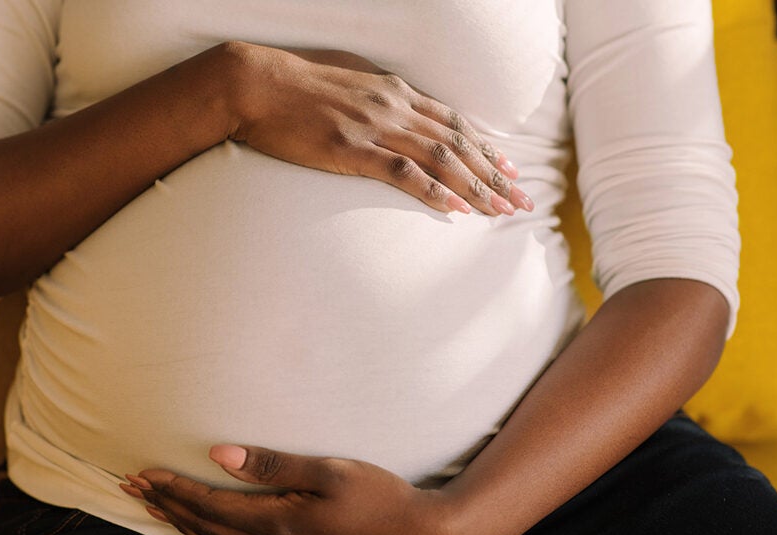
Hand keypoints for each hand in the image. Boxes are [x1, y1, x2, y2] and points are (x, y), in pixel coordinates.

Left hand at [121, 445, 461, 534]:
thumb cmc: (382, 498)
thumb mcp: (331, 470)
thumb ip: (273, 464)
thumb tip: (219, 454)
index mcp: (279, 523)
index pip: (210, 505)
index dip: (173, 489)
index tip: (142, 473)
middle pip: (204, 528)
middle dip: (166, 506)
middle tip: (131, 488)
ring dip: (182, 530)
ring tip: (153, 513)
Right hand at [220, 42, 532, 216]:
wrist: (256, 85)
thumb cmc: (296, 83)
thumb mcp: (348, 80)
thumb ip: (378, 98)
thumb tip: (397, 112)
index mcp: (395, 91)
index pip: (453, 122)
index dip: (485, 147)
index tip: (508, 169)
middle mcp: (394, 107)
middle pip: (458, 143)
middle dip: (493, 174)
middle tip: (521, 200)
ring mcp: (375, 128)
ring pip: (440, 160)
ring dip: (474, 188)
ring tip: (498, 211)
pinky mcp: (352, 150)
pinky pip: (403, 173)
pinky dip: (432, 192)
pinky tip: (453, 209)